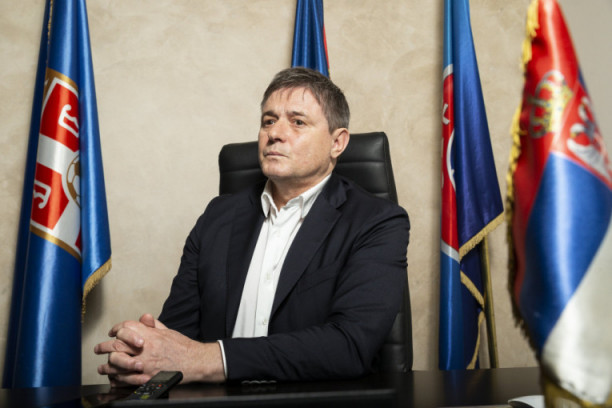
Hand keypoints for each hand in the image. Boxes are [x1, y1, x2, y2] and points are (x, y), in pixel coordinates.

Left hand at [94, 314, 225, 385]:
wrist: (194, 362)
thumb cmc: (183, 347)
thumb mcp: (168, 331)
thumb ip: (153, 325)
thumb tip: (144, 318)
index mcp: (150, 335)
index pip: (126, 327)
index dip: (117, 328)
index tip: (113, 332)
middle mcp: (144, 348)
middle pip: (117, 345)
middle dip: (104, 346)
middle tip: (99, 348)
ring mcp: (143, 364)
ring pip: (117, 363)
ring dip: (107, 365)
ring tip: (102, 367)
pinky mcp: (145, 377)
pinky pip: (125, 378)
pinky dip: (117, 378)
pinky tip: (114, 378)